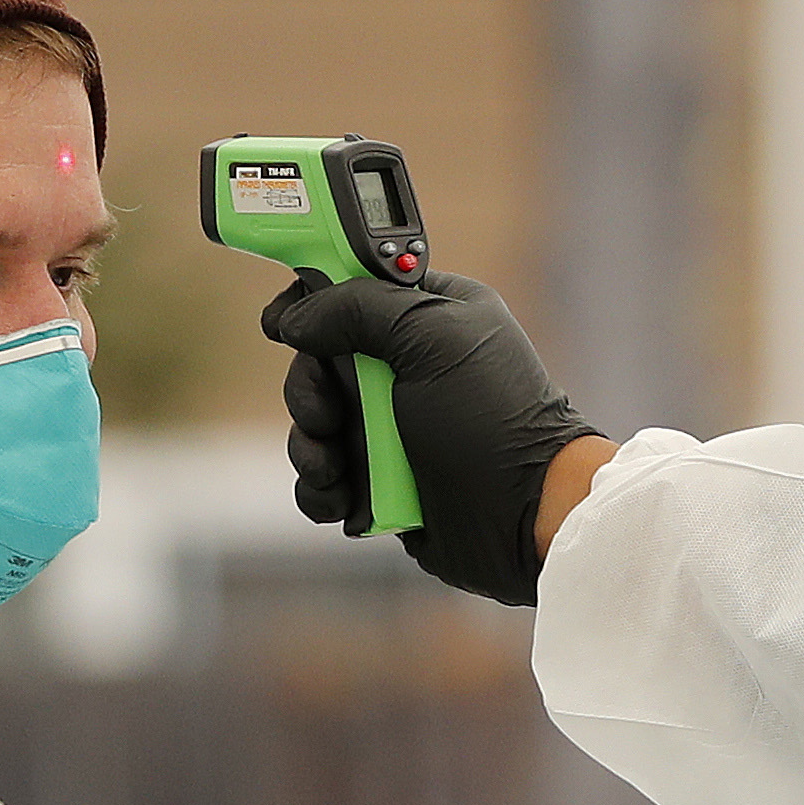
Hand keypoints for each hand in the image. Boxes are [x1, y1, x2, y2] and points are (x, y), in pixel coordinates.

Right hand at [262, 267, 602, 607]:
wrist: (523, 516)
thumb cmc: (492, 419)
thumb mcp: (430, 338)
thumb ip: (356, 308)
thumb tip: (295, 315)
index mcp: (426, 316)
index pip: (349, 288)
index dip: (309, 300)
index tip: (280, 323)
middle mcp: (405, 367)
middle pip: (317, 361)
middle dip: (309, 391)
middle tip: (329, 414)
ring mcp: (389, 426)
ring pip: (311, 424)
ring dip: (310, 446)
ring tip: (338, 468)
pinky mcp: (379, 481)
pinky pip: (321, 479)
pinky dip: (322, 490)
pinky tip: (346, 498)